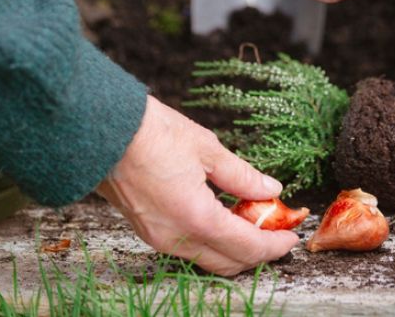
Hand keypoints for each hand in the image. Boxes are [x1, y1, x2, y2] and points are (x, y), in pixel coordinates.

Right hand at [96, 96, 297, 275]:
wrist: (102, 132)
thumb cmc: (154, 133)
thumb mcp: (207, 148)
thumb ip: (241, 175)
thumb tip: (270, 189)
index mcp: (195, 218)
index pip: (246, 247)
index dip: (274, 245)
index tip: (292, 236)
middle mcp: (175, 238)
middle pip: (227, 262)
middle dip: (257, 252)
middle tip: (277, 230)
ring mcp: (158, 237)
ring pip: (206, 258)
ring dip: (233, 247)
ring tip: (253, 220)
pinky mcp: (146, 229)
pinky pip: (187, 247)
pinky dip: (211, 240)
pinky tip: (222, 215)